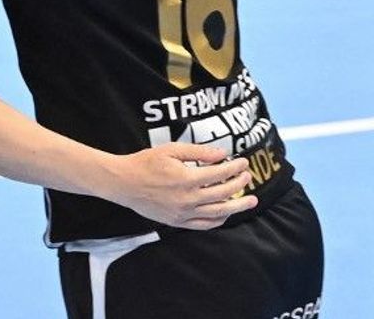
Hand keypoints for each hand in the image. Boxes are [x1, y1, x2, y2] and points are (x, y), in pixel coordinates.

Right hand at [106, 143, 256, 229]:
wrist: (124, 183)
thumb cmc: (145, 163)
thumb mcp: (171, 150)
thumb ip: (198, 152)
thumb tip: (222, 154)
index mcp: (187, 179)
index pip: (220, 173)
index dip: (235, 168)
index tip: (243, 162)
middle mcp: (188, 199)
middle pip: (223, 194)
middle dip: (239, 184)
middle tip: (248, 177)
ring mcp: (183, 213)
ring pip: (218, 213)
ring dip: (237, 206)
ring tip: (250, 201)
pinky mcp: (177, 222)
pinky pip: (204, 224)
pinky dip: (218, 220)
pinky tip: (225, 214)